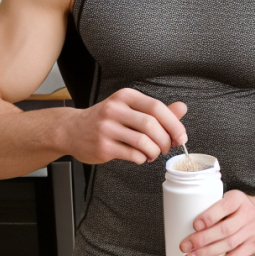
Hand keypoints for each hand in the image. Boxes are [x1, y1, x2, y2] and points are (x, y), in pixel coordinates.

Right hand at [63, 88, 186, 164]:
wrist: (71, 130)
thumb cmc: (106, 120)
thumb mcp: (130, 108)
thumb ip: (156, 110)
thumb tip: (182, 108)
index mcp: (125, 97)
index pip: (157, 107)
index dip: (174, 124)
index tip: (180, 136)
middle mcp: (114, 109)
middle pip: (151, 125)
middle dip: (165, 140)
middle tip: (167, 147)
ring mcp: (106, 128)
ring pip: (143, 141)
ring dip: (154, 151)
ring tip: (153, 153)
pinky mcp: (102, 146)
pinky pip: (132, 154)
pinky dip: (142, 158)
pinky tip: (140, 157)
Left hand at [180, 190, 254, 255]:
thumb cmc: (243, 207)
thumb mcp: (232, 199)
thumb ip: (215, 207)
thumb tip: (184, 220)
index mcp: (239, 199)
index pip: (225, 206)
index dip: (209, 216)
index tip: (195, 224)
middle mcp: (248, 215)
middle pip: (225, 230)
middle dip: (202, 240)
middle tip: (185, 246)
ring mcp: (252, 232)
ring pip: (228, 245)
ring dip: (207, 254)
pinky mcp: (253, 247)